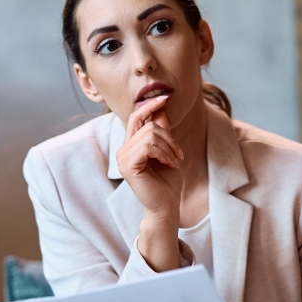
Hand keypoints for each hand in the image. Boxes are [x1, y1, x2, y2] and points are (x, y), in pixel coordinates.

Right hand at [116, 95, 184, 269]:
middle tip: (178, 153)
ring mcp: (123, 158)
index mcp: (132, 144)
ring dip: (169, 146)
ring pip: (150, 134)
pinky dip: (164, 153)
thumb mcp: (168, 151)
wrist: (167, 205)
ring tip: (174, 160)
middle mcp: (124, 149)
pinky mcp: (128, 166)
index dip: (150, 105)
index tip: (165, 97)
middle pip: (148, 124)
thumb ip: (162, 132)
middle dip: (169, 136)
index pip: (137, 116)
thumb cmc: (168, 181)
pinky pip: (148, 146)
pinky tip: (169, 164)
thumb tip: (160, 110)